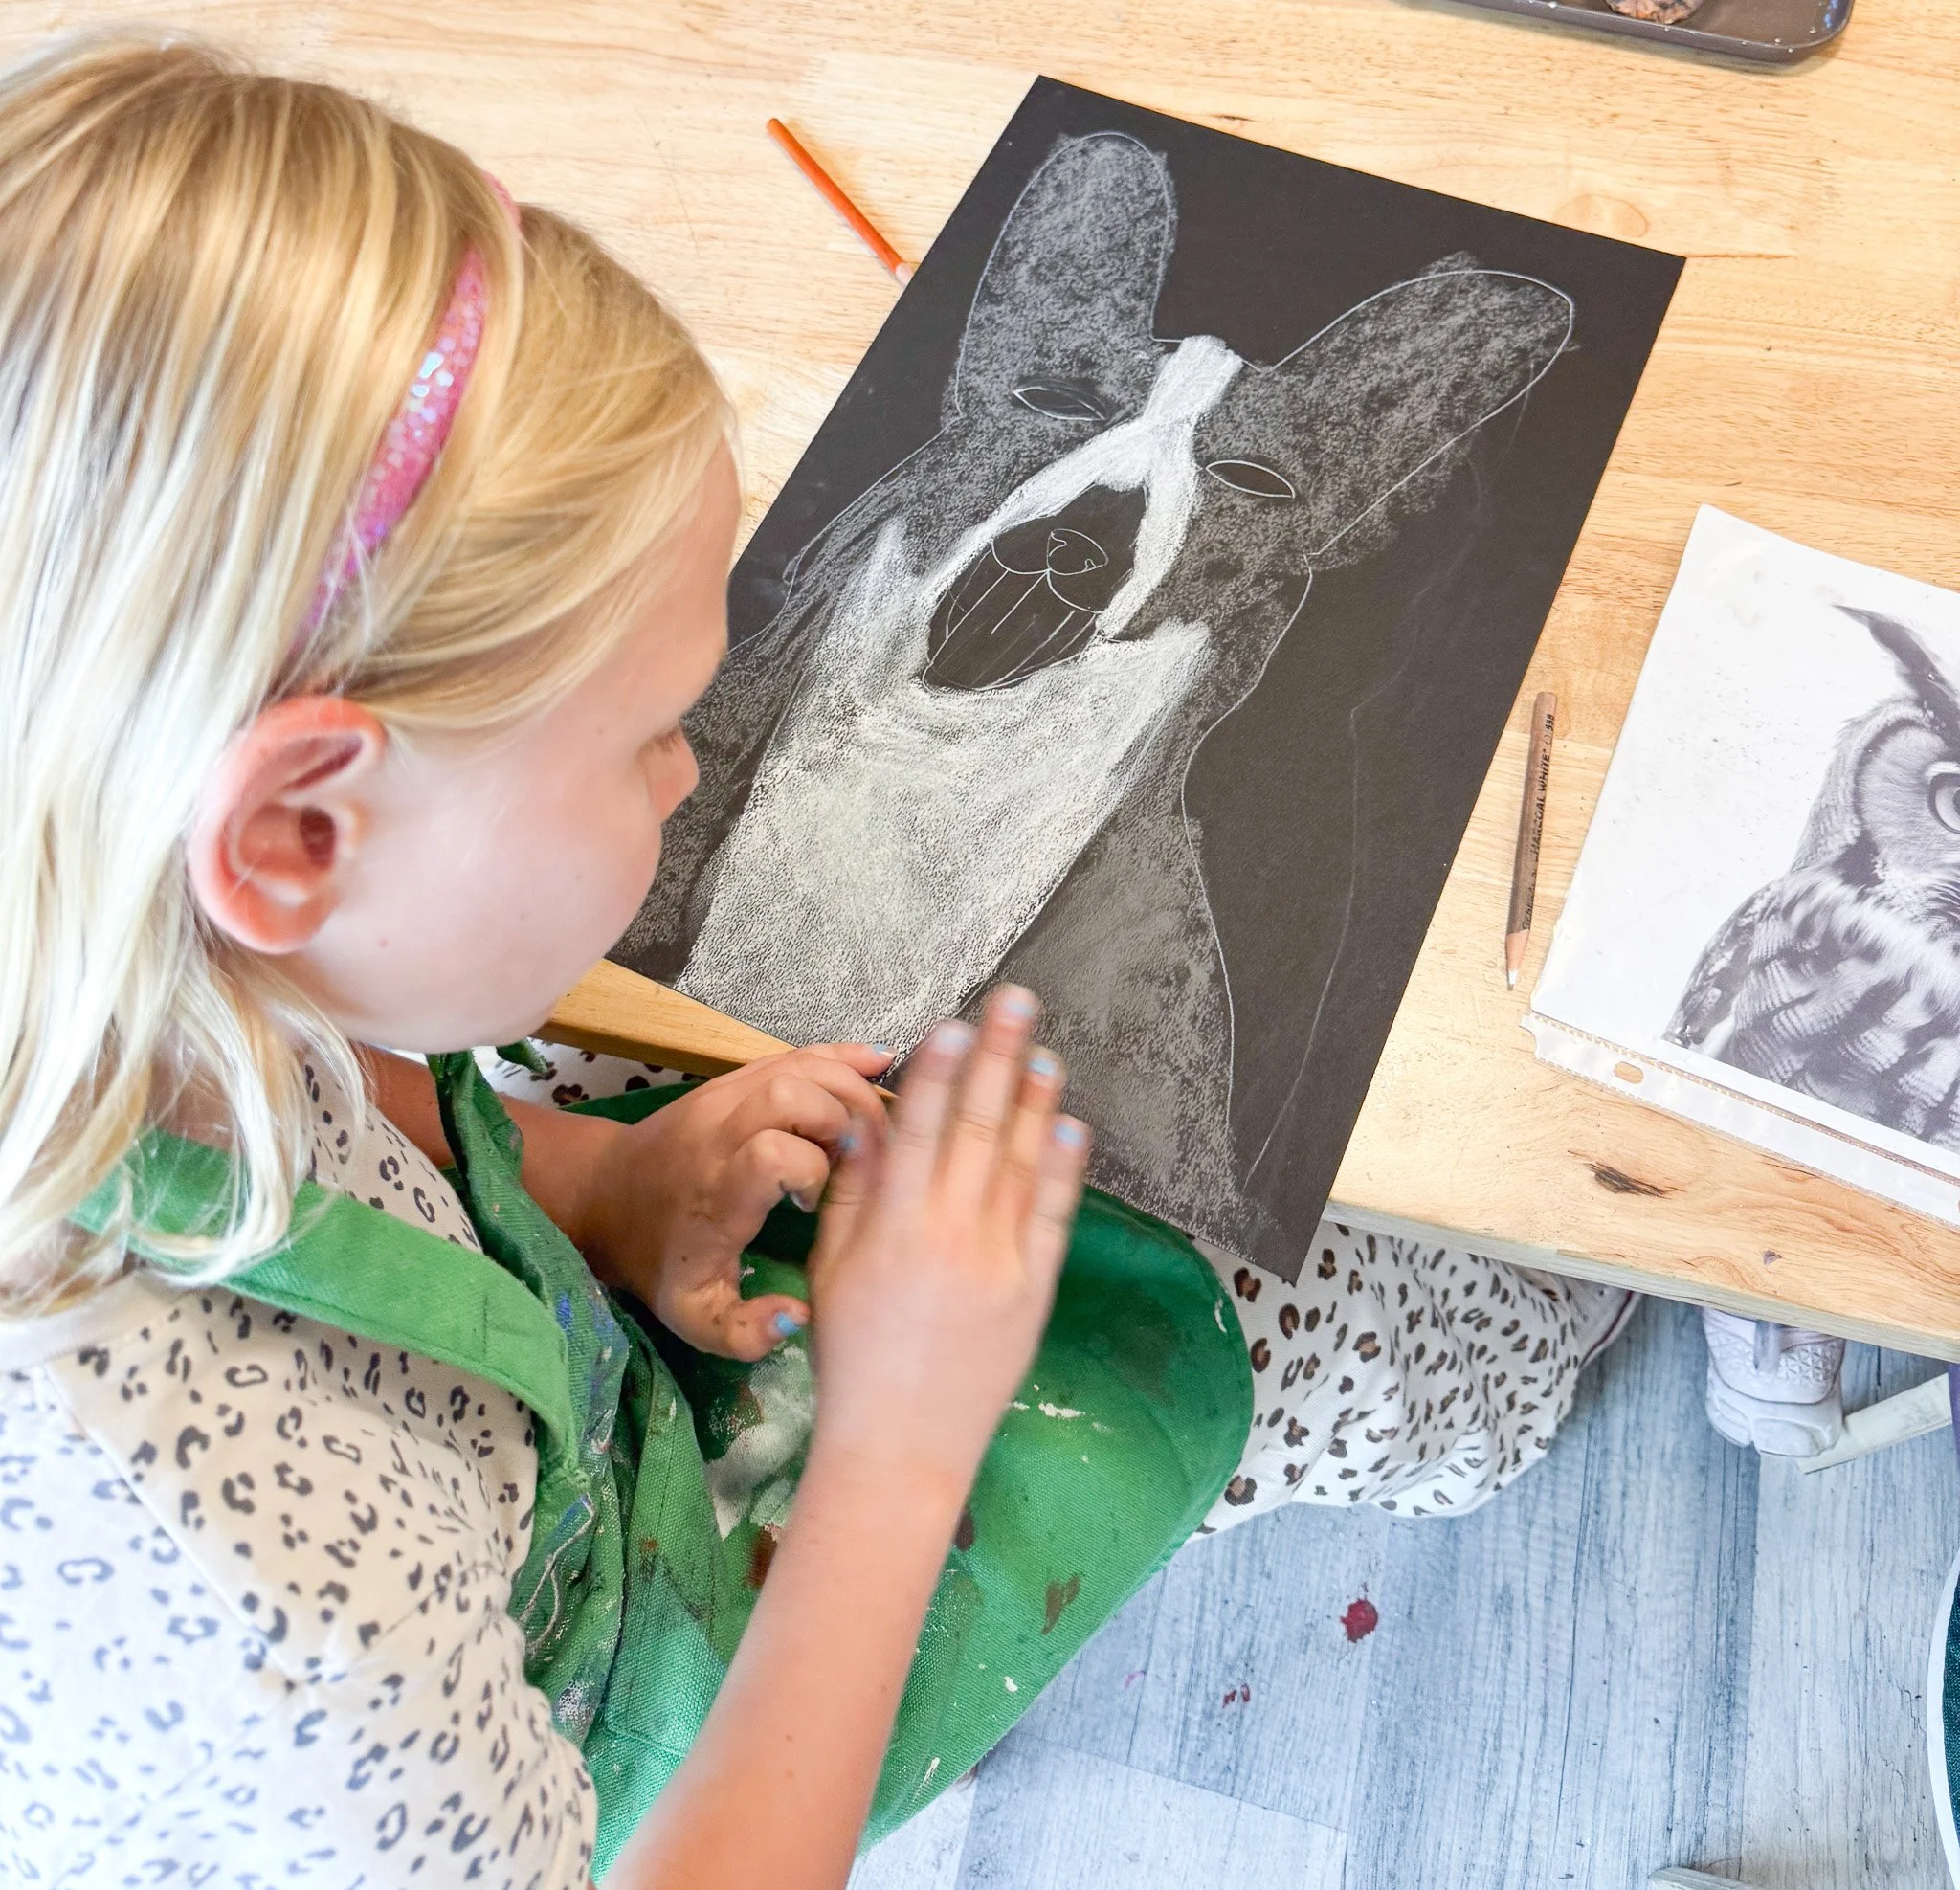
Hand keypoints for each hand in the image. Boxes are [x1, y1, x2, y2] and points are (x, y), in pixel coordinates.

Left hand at [581, 1044, 891, 1360]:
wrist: (607, 1199)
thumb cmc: (660, 1258)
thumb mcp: (692, 1315)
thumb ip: (743, 1332)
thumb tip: (798, 1316)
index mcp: (714, 1189)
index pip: (774, 1152)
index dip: (812, 1172)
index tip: (816, 1205)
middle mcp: (719, 1131)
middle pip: (794, 1092)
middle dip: (842, 1121)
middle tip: (858, 1160)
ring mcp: (724, 1095)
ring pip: (800, 1063)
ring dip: (848, 1089)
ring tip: (870, 1129)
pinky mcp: (733, 1078)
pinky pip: (794, 1052)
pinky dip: (841, 1059)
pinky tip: (876, 1068)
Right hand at [804, 984, 1090, 1493]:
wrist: (901, 1445)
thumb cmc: (853, 1356)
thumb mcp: (831, 1269)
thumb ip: (854, 1194)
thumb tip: (871, 1126)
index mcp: (893, 1227)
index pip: (921, 1129)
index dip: (939, 1071)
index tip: (954, 1023)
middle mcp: (951, 1234)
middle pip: (980, 1128)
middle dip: (998, 1058)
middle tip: (1017, 1002)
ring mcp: (1001, 1261)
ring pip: (1024, 1163)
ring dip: (1036, 1101)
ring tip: (1046, 1051)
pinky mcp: (1036, 1290)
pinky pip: (1055, 1217)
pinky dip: (1065, 1168)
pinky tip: (1070, 1125)